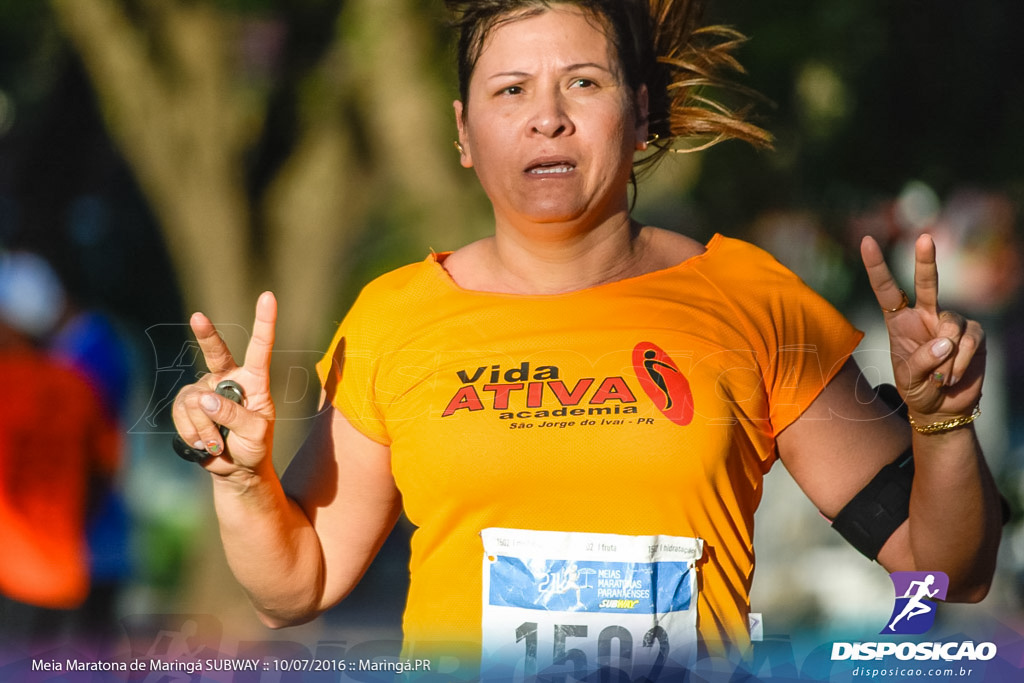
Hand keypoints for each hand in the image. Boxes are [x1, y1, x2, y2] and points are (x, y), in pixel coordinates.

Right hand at [171, 291, 277, 477]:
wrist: (236, 470)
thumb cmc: (254, 448)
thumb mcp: (255, 434)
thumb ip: (235, 416)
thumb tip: (204, 398)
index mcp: (254, 381)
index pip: (260, 348)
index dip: (264, 322)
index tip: (268, 296)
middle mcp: (228, 379)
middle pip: (216, 352)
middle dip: (206, 335)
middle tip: (198, 317)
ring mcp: (205, 391)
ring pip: (195, 401)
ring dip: (205, 428)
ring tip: (217, 443)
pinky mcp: (187, 406)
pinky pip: (182, 414)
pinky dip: (192, 433)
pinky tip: (204, 443)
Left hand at [861, 234, 985, 420]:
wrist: (942, 407)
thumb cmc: (917, 389)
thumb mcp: (910, 379)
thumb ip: (922, 360)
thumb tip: (946, 341)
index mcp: (899, 321)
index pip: (886, 290)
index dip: (877, 266)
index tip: (867, 241)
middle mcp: (925, 315)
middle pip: (926, 283)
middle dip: (926, 260)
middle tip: (924, 238)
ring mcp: (951, 322)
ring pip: (951, 325)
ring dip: (946, 357)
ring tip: (940, 377)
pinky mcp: (974, 333)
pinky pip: (969, 342)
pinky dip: (960, 363)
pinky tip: (954, 376)